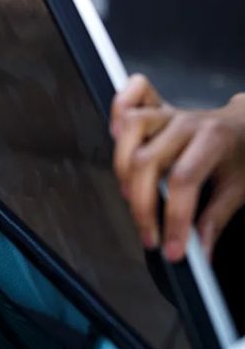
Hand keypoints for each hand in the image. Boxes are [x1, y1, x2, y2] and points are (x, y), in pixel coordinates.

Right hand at [112, 74, 244, 261]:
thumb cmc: (241, 155)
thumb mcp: (239, 188)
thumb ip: (216, 218)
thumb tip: (200, 250)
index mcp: (214, 140)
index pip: (184, 180)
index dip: (175, 218)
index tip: (173, 248)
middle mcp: (186, 122)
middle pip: (148, 160)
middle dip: (142, 204)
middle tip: (148, 233)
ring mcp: (168, 112)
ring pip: (130, 129)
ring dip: (122, 167)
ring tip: (129, 195)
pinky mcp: (155, 108)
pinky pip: (129, 97)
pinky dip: (116, 111)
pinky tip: (116, 136)